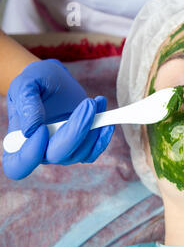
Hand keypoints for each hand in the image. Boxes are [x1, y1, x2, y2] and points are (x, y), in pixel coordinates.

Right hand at [2, 59, 114, 179]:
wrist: (55, 80)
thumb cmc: (36, 81)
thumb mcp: (26, 84)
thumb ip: (27, 104)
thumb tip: (31, 130)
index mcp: (17, 142)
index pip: (18, 166)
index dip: (30, 156)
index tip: (41, 130)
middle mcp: (40, 152)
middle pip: (58, 155)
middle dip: (76, 130)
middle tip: (88, 103)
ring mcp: (62, 151)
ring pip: (80, 152)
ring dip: (94, 126)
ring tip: (95, 101)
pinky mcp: (80, 147)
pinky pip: (94, 150)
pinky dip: (103, 134)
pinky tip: (104, 112)